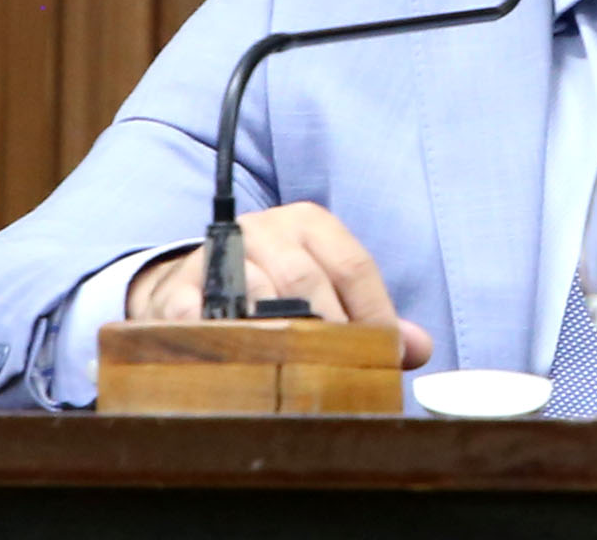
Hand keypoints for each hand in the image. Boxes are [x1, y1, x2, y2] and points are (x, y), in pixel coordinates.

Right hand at [125, 201, 433, 369]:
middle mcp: (266, 228)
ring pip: (256, 292)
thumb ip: (370, 317)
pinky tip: (237, 361)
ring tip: (296, 372)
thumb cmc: (274, 286)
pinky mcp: (179, 286)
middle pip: (307, 279)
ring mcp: (219, 254)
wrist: (193, 281)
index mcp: (310, 223)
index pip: (353, 265)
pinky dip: (218, 336)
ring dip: (279, 337)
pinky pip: (197, 312)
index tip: (386, 355)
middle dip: (330, 331)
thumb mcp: (326, 287)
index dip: (374, 314)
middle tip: (341, 372)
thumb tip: (417, 348)